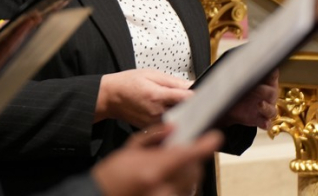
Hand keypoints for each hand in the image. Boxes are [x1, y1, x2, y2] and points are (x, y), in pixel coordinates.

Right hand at [93, 125, 221, 195]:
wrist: (102, 195)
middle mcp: (164, 188)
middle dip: (192, 157)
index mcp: (153, 169)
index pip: (188, 155)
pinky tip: (171, 178)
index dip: (205, 145)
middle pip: (194, 169)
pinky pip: (186, 192)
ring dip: (189, 171)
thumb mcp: (129, 149)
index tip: (215, 137)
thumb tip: (172, 128)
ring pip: (193, 183)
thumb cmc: (113, 174)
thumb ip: (153, 136)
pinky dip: (184, 184)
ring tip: (171, 166)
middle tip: (180, 151)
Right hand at [96, 69, 192, 126]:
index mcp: (157, 95)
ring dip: (185, 114)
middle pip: (186, 112)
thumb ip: (172, 81)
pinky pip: (169, 125)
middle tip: (201, 101)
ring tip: (186, 106)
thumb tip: (192, 85)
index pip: (186, 99)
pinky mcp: (152, 129)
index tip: (207, 94)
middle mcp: (157, 112)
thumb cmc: (127, 83)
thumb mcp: (150, 74)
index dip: (200, 97)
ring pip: (179, 120)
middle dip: (194, 107)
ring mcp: (154, 123)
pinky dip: (175, 119)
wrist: (110, 97)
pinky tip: (174, 112)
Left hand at [221, 70, 278, 129]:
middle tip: (252, 87)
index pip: (272, 74)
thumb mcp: (237, 79)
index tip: (268, 69)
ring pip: (272, 110)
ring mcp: (266, 108)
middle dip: (262, 90)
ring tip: (259, 104)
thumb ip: (241, 73)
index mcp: (265, 82)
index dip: (271, 72)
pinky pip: (267, 123)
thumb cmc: (237, 88)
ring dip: (266, 107)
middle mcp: (269, 95)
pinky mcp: (260, 120)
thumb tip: (236, 65)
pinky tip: (263, 123)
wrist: (231, 107)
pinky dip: (266, 123)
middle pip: (271, 92)